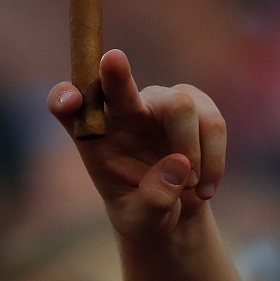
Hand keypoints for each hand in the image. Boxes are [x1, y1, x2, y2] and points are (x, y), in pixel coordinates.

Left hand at [47, 49, 226, 239]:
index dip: (65, 99)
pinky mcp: (193, 103)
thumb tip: (178, 165)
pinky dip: (215, 158)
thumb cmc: (144, 212)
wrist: (174, 211)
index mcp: (92, 135)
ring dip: (193, 151)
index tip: (69, 102)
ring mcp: (156, 103)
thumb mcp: (140, 221)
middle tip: (112, 59)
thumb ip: (153, 201)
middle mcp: (119, 111)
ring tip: (192, 188)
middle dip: (115, 72)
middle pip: (114, 84)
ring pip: (179, 105)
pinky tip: (206, 188)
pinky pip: (211, 120)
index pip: (66, 106)